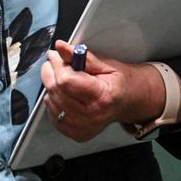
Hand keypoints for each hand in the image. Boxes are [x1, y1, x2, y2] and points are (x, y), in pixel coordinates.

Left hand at [39, 40, 165, 141]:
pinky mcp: (75, 133)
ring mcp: (82, 127)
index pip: (66, 81)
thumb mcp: (105, 65)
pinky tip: (65, 93)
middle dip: (51, 71)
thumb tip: (61, 47)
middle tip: (56, 62)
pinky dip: (54, 100)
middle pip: (56, 90)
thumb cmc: (120, 83)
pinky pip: (52, 114)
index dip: (58, 65)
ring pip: (51, 101)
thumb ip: (81, 56)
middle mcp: (91, 115)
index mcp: (102, 97)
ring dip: (51, 85)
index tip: (56, 55)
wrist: (129, 102)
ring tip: (63, 78)